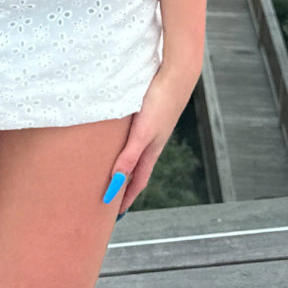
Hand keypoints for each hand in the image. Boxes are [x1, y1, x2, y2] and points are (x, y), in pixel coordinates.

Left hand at [106, 63, 199, 216]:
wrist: (178, 73)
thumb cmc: (160, 102)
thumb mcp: (141, 133)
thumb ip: (128, 157)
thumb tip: (114, 185)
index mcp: (151, 150)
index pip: (137, 181)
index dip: (126, 197)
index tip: (116, 214)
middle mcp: (152, 140)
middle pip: (136, 168)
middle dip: (124, 183)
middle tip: (110, 196)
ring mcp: (152, 126)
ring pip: (135, 150)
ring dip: (124, 162)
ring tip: (112, 167)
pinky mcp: (149, 111)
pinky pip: (134, 134)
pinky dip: (126, 142)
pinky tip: (120, 134)